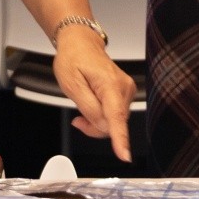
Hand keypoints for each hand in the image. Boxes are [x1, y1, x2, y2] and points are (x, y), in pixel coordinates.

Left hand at [52, 24, 137, 161]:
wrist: (81, 44)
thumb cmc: (73, 59)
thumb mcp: (71, 85)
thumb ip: (88, 108)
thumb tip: (103, 126)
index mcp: (110, 85)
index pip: (116, 117)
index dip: (120, 138)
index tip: (124, 155)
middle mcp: (124, 88)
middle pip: (113, 124)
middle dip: (95, 127)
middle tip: (77, 118)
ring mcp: (127, 90)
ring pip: (114, 122)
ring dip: (97, 121)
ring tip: (83, 106)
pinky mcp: (125, 93)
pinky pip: (115, 115)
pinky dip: (102, 116)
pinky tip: (92, 105)